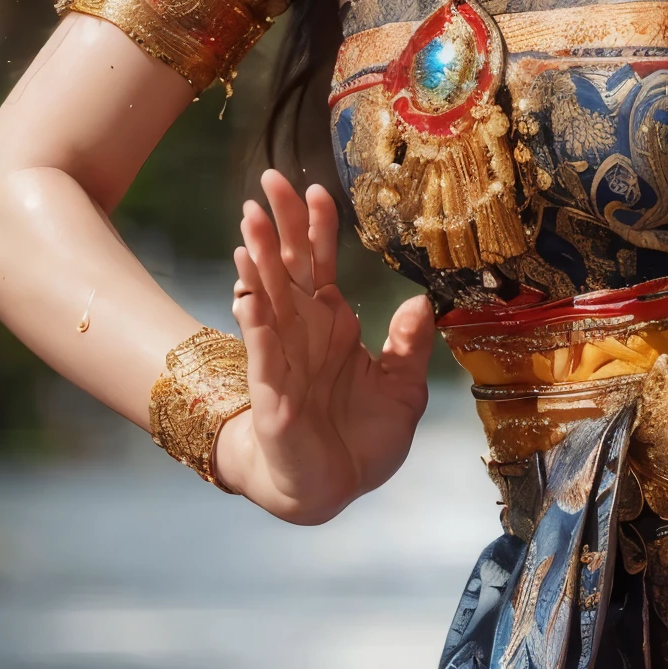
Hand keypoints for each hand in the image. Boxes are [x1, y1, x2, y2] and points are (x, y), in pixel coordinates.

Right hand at [218, 168, 433, 521]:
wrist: (333, 489)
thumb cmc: (362, 438)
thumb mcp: (403, 387)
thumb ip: (410, 345)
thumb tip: (418, 301)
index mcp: (332, 322)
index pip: (320, 262)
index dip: (317, 226)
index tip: (317, 189)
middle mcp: (303, 331)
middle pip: (287, 265)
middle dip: (278, 223)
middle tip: (268, 179)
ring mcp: (284, 357)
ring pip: (267, 297)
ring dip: (258, 259)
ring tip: (249, 219)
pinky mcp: (274, 391)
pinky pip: (263, 349)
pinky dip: (256, 321)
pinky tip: (249, 293)